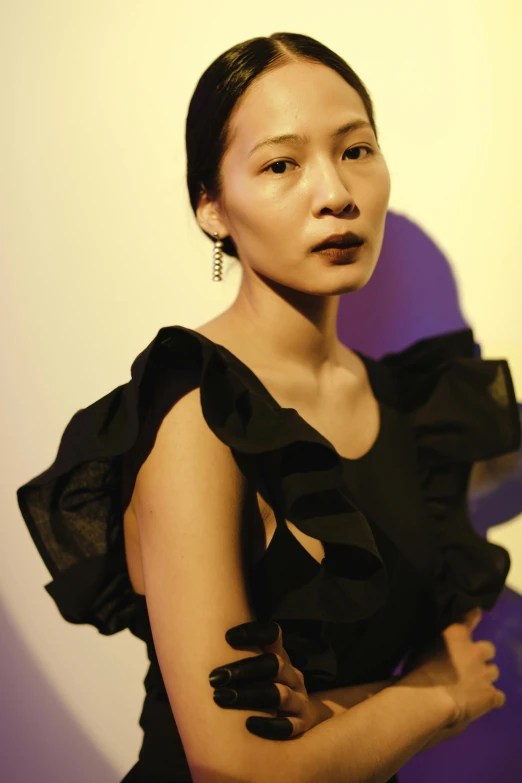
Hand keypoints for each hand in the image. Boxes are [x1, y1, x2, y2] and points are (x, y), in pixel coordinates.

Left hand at [208, 620, 318, 739]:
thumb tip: (198, 639)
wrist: (301, 717)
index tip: (228, 637)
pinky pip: (288, 726)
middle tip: (215, 678)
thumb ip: (240, 656)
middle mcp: (292, 675)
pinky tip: (248, 725)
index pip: (273, 635)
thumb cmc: (266, 687)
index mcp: (281, 657)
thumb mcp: (260, 668)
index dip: (253, 633)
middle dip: (244, 670)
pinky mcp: (301, 724)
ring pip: (280, 694)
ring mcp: (299, 700)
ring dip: (250, 695)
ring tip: (221, 698)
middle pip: (274, 664)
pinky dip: (269, 725)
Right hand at [402, 607, 504, 739]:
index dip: (473, 616)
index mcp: (457, 635)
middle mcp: (476, 651)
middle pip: (489, 648)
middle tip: (471, 664)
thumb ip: (436, 638)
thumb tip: (438, 636)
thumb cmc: (417, 671)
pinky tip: (482, 703)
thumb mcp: (421, 645)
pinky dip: (491, 699)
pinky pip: (499, 697)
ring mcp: (485, 673)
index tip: (475, 614)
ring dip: (485, 676)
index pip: (471, 616)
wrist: (428, 698)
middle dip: (482, 655)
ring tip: (474, 686)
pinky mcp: (491, 695)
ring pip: (494, 672)